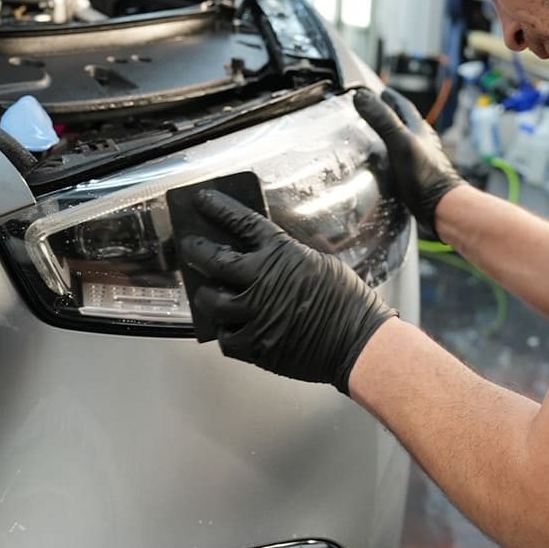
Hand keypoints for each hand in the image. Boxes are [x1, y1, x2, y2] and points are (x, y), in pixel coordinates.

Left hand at [180, 190, 394, 393]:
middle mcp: (262, 279)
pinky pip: (225, 337)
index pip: (241, 223)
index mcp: (281, 253)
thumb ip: (290, 255)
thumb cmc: (348, 302)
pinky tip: (230, 327)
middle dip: (196, 250)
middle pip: (213, 260)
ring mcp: (255, 313)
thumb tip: (273, 249)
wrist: (358, 342)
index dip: (218, 209)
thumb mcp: (321, 262)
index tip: (202, 201)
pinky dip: (225, 331)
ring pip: (211, 301)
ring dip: (207, 296)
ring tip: (208, 294)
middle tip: (190, 246)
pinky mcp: (256, 345)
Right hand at [354, 87, 462, 236]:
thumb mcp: (399, 142)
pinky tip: (382, 165)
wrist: (441, 207)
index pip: (403, 106)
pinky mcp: (416, 177)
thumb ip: (382, 119)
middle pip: (404, 122)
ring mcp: (420, 159)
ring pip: (403, 141)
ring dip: (389, 136)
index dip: (391, 97)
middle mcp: (422, 142)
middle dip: (389, 115)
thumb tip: (362, 96)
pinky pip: (401, 160)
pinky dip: (390, 157)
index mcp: (419, 129)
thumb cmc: (424, 175)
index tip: (379, 91)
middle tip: (373, 111)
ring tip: (373, 137)